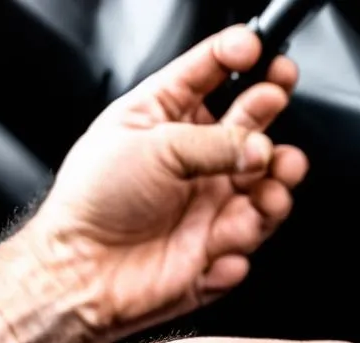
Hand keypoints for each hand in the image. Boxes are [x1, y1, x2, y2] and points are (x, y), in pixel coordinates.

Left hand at [29, 25, 308, 342]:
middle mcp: (194, 161)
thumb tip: (260, 146)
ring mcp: (210, 206)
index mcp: (166, 119)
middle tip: (276, 109)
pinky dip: (241, 245)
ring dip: (276, 185)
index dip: (239, 58)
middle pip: (250, 127)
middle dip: (269, 115)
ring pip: (265, 188)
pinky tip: (220, 250)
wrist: (83, 272)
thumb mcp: (152, 146)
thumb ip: (214, 143)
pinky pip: (250, 245)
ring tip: (270, 187)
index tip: (259, 53)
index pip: (210, 75)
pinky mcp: (218, 250)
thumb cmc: (94, 202)